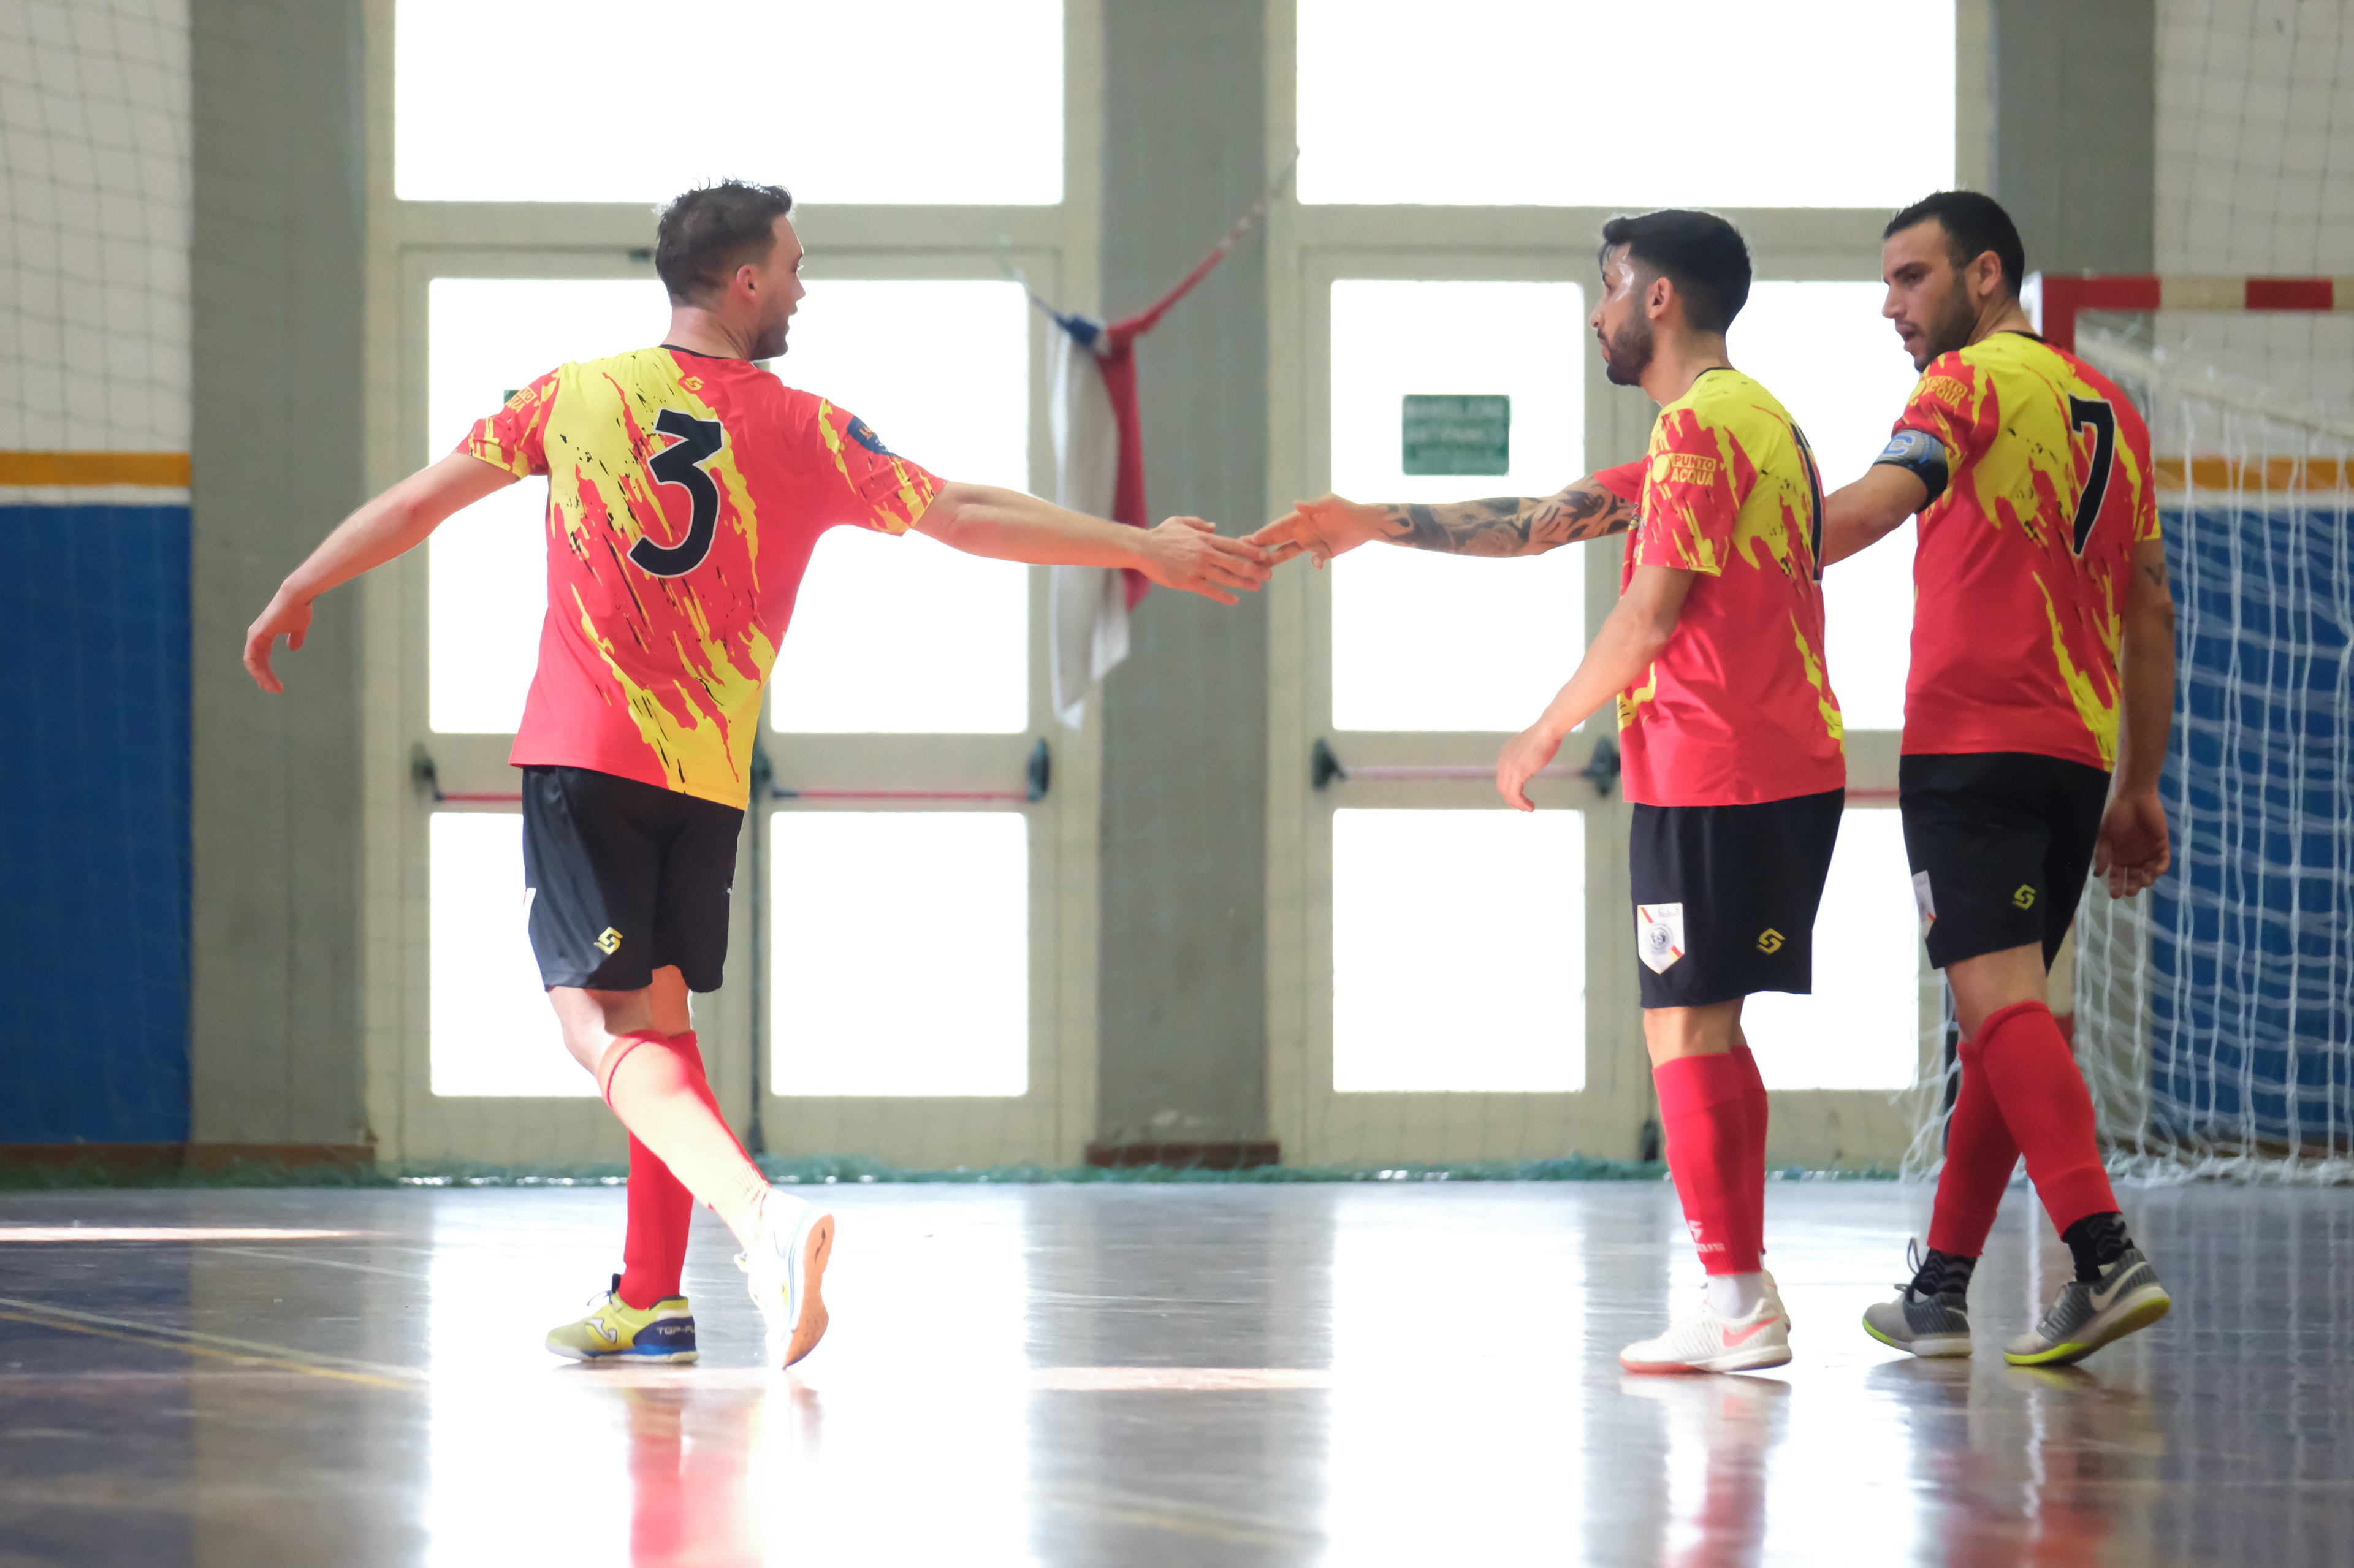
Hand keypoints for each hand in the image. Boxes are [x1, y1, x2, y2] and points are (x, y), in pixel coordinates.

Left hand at [243, 591, 313, 693]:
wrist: (297, 597)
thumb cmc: (299, 609)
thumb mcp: (298, 628)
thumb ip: (295, 638)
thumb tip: (294, 648)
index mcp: (265, 634)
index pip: (261, 656)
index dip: (266, 671)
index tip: (274, 684)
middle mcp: (256, 635)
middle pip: (256, 662)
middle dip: (264, 677)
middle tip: (273, 690)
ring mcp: (255, 635)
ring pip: (253, 662)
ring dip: (262, 677)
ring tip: (272, 688)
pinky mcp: (256, 635)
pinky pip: (251, 658)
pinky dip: (257, 670)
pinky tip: (265, 679)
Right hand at [1134, 516, 1271, 605]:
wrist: (1143, 548)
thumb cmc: (1160, 535)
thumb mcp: (1180, 522)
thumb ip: (1199, 524)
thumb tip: (1215, 526)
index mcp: (1205, 539)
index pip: (1234, 545)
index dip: (1251, 552)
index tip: (1265, 556)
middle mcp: (1205, 553)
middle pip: (1236, 562)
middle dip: (1255, 569)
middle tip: (1269, 574)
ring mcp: (1198, 568)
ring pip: (1227, 577)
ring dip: (1244, 583)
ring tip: (1257, 587)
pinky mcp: (1189, 581)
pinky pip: (1210, 590)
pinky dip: (1224, 596)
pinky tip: (1234, 600)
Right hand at [1244, 493, 1389, 566]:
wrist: (1366, 522)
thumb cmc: (1347, 508)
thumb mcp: (1330, 504)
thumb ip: (1313, 506)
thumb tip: (1296, 504)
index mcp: (1301, 519)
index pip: (1277, 527)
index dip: (1263, 534)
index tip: (1248, 540)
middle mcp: (1302, 531)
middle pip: (1277, 541)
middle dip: (1261, 548)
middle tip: (1243, 555)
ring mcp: (1311, 543)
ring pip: (1288, 553)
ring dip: (1276, 560)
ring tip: (1262, 568)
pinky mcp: (1323, 553)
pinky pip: (1315, 560)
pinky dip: (1316, 562)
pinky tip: (1317, 564)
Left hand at [1495, 723, 1564, 811]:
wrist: (1548, 730)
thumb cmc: (1544, 737)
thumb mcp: (1530, 748)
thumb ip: (1525, 756)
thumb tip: (1530, 762)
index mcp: (1505, 755)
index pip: (1502, 778)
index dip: (1510, 790)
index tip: (1520, 797)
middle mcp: (1503, 761)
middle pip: (1502, 787)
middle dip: (1512, 800)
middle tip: (1523, 806)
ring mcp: (1509, 767)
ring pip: (1507, 793)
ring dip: (1517, 804)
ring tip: (1527, 808)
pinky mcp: (1518, 772)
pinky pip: (1515, 793)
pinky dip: (1521, 802)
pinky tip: (1529, 806)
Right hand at [2092, 788, 2169, 896]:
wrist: (2135, 799)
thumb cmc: (2117, 816)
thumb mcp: (2105, 836)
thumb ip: (2103, 855)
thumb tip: (2097, 874)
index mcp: (2118, 856)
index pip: (2117, 875)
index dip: (2116, 885)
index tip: (2115, 895)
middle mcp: (2133, 857)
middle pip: (2134, 877)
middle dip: (2133, 886)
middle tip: (2131, 891)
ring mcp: (2148, 852)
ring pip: (2149, 872)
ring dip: (2147, 879)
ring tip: (2143, 881)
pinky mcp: (2161, 846)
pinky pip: (2163, 862)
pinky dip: (2160, 869)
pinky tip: (2154, 871)